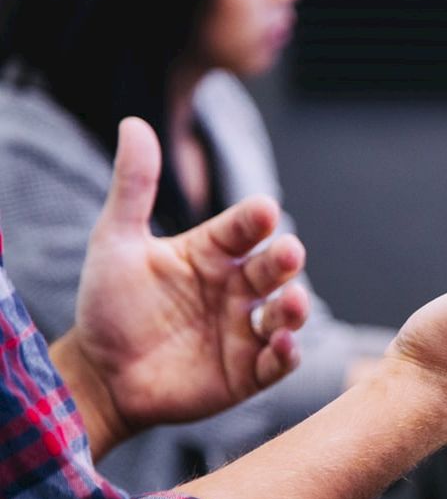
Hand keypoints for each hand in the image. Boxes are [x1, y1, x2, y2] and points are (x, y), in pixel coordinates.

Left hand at [52, 117, 308, 455]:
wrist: (100, 375)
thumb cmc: (109, 306)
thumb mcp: (115, 242)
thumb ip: (133, 187)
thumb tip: (134, 123)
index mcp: (212, 253)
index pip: (243, 229)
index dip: (255, 220)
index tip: (263, 210)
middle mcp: (236, 288)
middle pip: (272, 269)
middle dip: (285, 260)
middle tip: (288, 253)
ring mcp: (245, 330)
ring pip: (285, 314)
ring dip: (295, 308)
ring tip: (292, 303)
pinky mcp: (248, 372)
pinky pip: (277, 362)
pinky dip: (286, 354)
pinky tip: (283, 345)